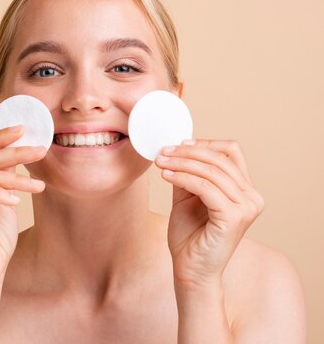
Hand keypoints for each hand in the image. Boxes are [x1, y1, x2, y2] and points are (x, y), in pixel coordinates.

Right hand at [0, 125, 46, 283]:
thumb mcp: (6, 196)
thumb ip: (6, 172)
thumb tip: (18, 145)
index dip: (0, 137)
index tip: (23, 129)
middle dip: (14, 152)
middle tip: (40, 150)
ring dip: (15, 178)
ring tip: (37, 186)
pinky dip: (0, 193)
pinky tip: (16, 202)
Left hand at [154, 139, 264, 287]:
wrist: (190, 268)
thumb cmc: (190, 235)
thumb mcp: (187, 197)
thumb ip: (189, 174)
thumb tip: (177, 149)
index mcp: (245, 190)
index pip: (231, 153)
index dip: (205, 144)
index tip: (179, 144)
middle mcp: (252, 197)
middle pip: (220, 159)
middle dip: (187, 152)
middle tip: (163, 152)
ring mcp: (247, 208)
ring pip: (211, 171)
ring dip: (182, 163)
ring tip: (161, 162)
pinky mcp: (234, 217)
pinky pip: (205, 187)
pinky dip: (183, 178)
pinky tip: (166, 176)